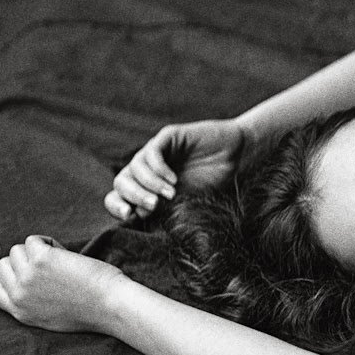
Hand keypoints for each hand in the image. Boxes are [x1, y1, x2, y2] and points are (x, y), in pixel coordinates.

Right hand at [0, 236, 127, 334]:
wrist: (112, 306)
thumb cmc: (93, 309)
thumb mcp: (51, 316)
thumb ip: (32, 303)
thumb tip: (24, 281)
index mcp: (19, 312)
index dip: (5, 276)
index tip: (26, 272)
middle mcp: (19, 295)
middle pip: (4, 264)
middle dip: (27, 260)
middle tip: (54, 268)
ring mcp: (27, 277)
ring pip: (18, 249)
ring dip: (40, 250)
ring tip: (63, 261)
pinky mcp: (41, 260)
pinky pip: (33, 239)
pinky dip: (49, 241)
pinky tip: (66, 253)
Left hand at [105, 118, 247, 219]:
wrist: (238, 156)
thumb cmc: (215, 182)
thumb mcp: (187, 202)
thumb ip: (164, 209)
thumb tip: (139, 216)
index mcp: (147, 187)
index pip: (118, 196)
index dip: (116, 206)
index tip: (129, 216)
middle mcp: (146, 170)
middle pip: (121, 181)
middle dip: (133, 195)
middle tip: (154, 205)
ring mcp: (156, 152)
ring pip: (134, 167)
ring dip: (149, 184)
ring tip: (171, 194)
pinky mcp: (167, 138)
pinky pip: (152, 153)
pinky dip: (158, 169)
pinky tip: (174, 179)